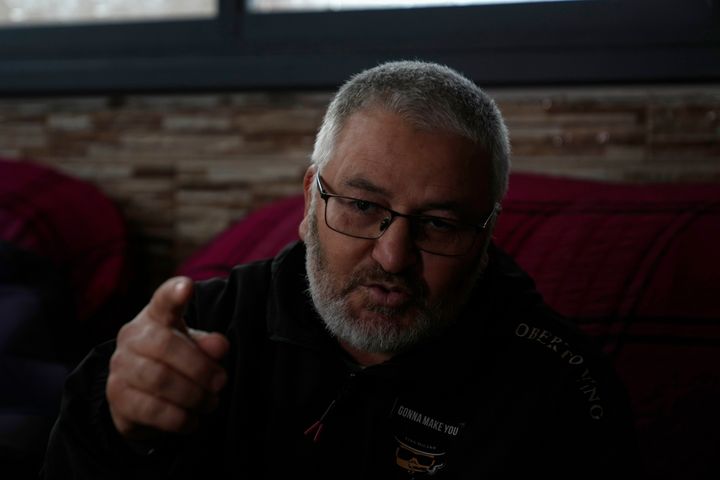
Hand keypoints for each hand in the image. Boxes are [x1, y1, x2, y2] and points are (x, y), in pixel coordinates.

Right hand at [106, 277, 228, 440]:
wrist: (139, 394)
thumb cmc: (174, 360)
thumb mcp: (194, 347)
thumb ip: (208, 345)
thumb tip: (220, 346)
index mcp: (155, 316)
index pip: (163, 300)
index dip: (174, 293)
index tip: (187, 287)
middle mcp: (132, 336)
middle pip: (165, 346)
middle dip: (200, 368)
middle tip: (221, 382)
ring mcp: (120, 366)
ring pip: (159, 380)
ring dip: (193, 395)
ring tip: (211, 402)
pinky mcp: (117, 398)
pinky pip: (152, 409)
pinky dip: (179, 418)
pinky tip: (193, 420)